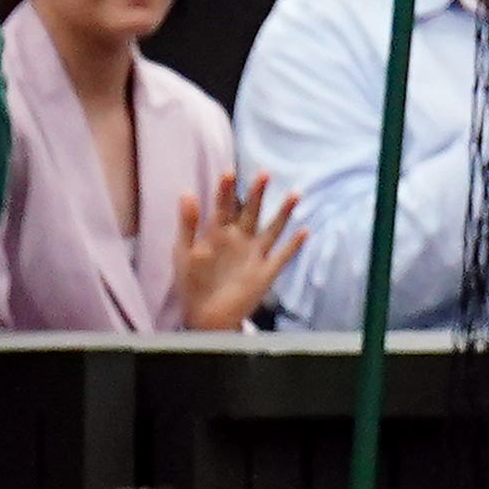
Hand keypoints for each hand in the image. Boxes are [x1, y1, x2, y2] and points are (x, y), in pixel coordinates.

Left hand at [175, 171, 308, 331]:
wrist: (206, 316)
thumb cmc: (192, 283)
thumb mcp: (184, 251)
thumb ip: (188, 224)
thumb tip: (187, 193)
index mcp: (217, 234)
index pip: (223, 207)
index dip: (226, 190)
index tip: (229, 172)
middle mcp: (240, 239)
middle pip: (251, 212)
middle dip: (257, 193)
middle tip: (263, 174)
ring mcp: (255, 254)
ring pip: (272, 229)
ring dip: (283, 213)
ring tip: (294, 194)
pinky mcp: (267, 271)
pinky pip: (283, 255)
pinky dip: (294, 245)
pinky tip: (304, 232)